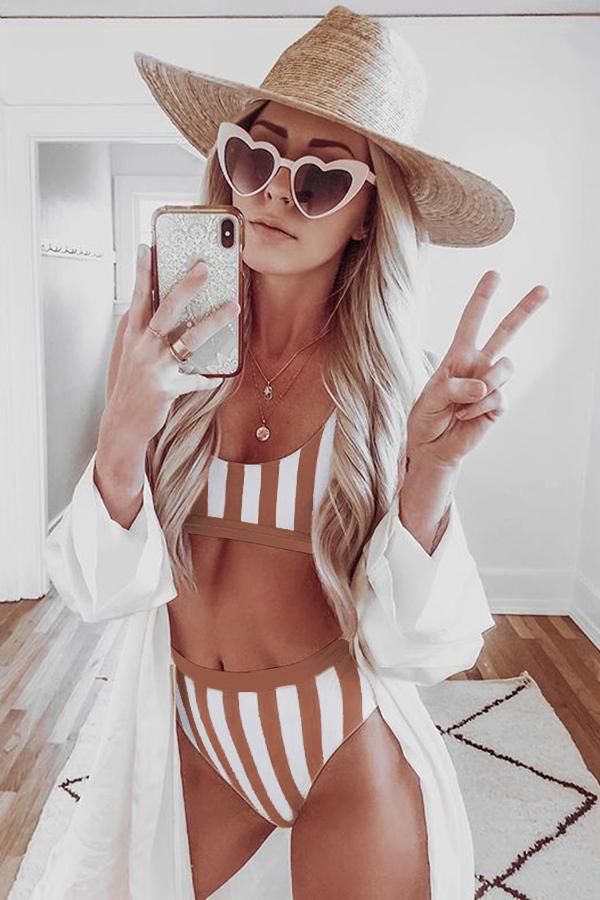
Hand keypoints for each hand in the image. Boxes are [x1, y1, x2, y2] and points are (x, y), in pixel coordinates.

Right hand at [108, 244, 239, 443]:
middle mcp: (142, 348)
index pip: (138, 298)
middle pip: (166, 309)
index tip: (146, 248)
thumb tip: (172, 318)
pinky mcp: (166, 388)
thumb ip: (148, 336)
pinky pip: (195, 379)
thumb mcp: (133, 357)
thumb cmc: (132, 388)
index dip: (141, 273)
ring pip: (188, 339)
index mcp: (133, 337)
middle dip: (186, 286)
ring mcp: (154, 367)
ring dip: (213, 322)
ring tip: (232, 309)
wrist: (123, 425)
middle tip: (203, 267)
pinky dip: (207, 378)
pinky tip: (217, 375)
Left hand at [406, 271, 549, 469]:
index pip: (471, 321)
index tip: (494, 274)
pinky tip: (465, 417)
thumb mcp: (430, 397)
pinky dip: (478, 409)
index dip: (482, 298)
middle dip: (524, 310)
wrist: (432, 447)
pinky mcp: (498, 405)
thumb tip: (483, 386)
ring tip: (461, 405)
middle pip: (505, 332)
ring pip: (505, 367)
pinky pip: (497, 398)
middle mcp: (478, 365)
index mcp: (458, 356)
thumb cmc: (427, 417)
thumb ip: (454, 387)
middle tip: (544, 289)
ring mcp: (490, 384)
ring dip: (485, 384)